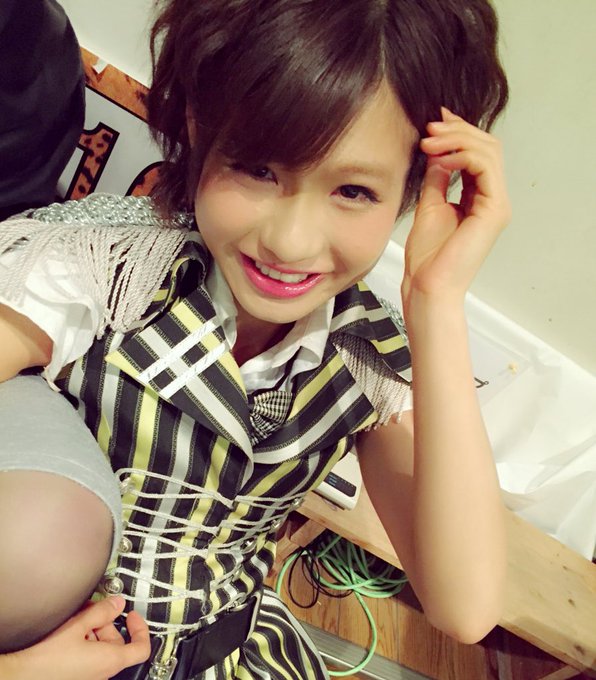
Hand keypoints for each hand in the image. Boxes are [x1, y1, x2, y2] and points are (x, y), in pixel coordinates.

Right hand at [2, 597, 150, 679]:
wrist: (20, 676)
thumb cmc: (45, 660)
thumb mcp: (78, 626)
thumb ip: (102, 611)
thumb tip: (118, 603)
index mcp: (109, 661)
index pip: (141, 648)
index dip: (141, 628)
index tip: (133, 615)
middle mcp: (102, 672)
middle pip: (117, 643)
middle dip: (107, 623)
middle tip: (94, 609)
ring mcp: (89, 676)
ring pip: (101, 648)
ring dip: (93, 630)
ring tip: (78, 619)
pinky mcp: (76, 676)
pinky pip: (87, 656)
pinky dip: (83, 641)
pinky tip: (69, 631)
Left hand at [401, 108, 510, 316]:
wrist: (427, 285)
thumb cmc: (427, 257)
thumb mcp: (429, 205)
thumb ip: (437, 178)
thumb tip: (437, 151)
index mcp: (479, 199)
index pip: (476, 154)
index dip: (457, 133)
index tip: (433, 122)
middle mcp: (492, 199)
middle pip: (486, 147)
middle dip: (457, 131)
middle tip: (429, 128)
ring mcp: (496, 204)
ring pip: (488, 151)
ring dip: (457, 140)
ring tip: (429, 140)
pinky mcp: (494, 209)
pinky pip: (484, 167)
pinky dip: (462, 155)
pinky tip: (440, 157)